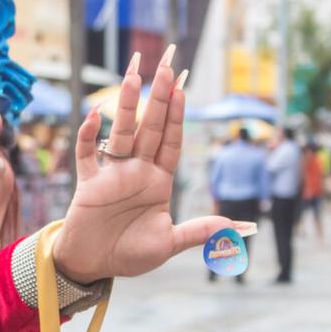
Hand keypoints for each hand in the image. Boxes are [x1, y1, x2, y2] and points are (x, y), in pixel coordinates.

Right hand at [53, 47, 232, 282]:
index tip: (184, 88)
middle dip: (159, 98)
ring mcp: (111, 175)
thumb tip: (243, 227)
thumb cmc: (128, 254)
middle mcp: (136, 171)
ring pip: (121, 133)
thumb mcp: (169, 243)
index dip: (177, 116)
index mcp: (158, 182)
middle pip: (150, 128)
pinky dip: (88, 136)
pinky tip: (95, 115)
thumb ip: (201, 230)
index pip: (171, 142)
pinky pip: (86, 154)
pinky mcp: (88, 184)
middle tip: (167, 65)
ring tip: (134, 75)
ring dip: (128, 106)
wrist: (92, 266)